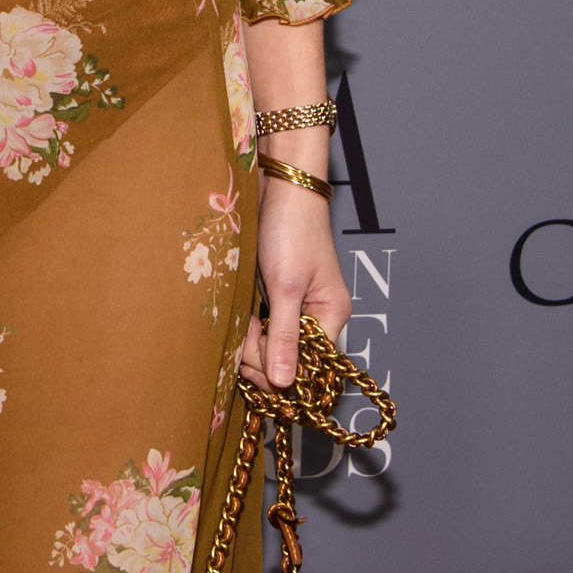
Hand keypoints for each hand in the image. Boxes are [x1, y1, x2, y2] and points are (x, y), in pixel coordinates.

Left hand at [239, 175, 349, 394]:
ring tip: (243, 316)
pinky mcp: (276, 298)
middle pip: (288, 361)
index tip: (251, 353)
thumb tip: (285, 383)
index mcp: (331, 316)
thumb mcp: (285, 287)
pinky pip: (263, 327)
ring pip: (271, 346)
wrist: (280, 189)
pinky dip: (248, 326)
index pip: (308, 367)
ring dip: (251, 339)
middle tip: (246, 328)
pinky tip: (241, 314)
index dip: (276, 369)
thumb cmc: (291, 231)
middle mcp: (317, 316)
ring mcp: (296, 308)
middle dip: (259, 354)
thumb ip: (283, 336)